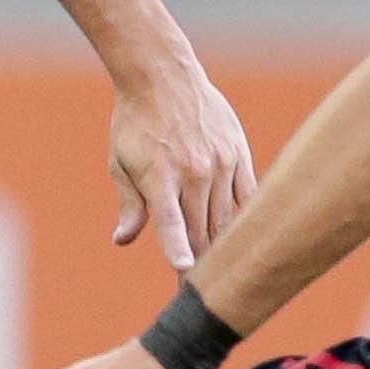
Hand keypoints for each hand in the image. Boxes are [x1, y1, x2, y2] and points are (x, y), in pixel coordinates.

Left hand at [110, 66, 253, 270]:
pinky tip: (246, 240)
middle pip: (203, 230)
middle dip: (201, 265)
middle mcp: (194, 172)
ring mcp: (220, 163)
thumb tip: (123, 240)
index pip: (172, 223)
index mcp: (161, 177)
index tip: (184, 273)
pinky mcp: (237, 153)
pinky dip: (246, 219)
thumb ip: (130, 204)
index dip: (178, 250)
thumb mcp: (122, 162)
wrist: (163, 75)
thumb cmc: (135, 122)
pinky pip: (247, 194)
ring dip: (225, 248)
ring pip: (228, 217)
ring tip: (224, 275)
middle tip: (197, 293)